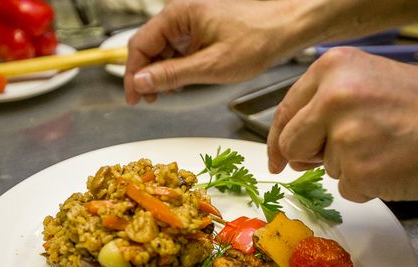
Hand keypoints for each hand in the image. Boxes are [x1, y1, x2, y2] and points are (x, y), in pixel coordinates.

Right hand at [124, 0, 298, 103]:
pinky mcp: (201, 31)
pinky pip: (178, 49)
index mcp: (178, 15)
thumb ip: (172, 74)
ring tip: (164, 94)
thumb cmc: (256, 40)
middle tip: (147, 99)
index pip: (139, 44)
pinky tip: (179, 83)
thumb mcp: (210, 65)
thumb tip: (141, 81)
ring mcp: (191, 22)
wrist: (285, 29)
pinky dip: (175, 67)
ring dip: (160, 73)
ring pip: (162, 49)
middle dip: (145, 74)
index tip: (134, 97)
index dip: (132, 74)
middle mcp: (181, 14)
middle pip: (148, 46)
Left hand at [267, 47, 417, 201]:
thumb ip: (323, 105)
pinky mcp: (360, 172)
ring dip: (348, 166)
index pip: (285, 112)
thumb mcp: (366, 80)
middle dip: (308, 156)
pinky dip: (366, 185)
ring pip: (323, 167)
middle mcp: (333, 99)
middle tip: (342, 153)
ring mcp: (345, 138)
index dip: (278, 139)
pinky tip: (392, 164)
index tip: (278, 157)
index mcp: (331, 70)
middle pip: (292, 144)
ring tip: (385, 146)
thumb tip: (291, 147)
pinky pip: (346, 189)